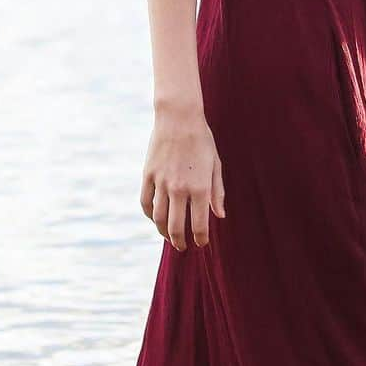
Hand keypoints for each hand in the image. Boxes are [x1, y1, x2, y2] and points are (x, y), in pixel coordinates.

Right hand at [140, 108, 225, 249]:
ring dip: (164, 232)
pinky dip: (149, 215)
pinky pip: (145, 202)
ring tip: (169, 237)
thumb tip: (220, 216)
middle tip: (183, 247)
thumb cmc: (202, 140)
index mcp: (200, 187)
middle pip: (176, 227)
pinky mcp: (148, 175)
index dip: (200, 239)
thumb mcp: (216, 165)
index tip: (201, 243)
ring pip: (159, 218)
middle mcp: (180, 189)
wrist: (179, 118)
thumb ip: (218, 192)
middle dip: (180, 242)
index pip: (200, 225)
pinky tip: (155, 219)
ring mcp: (162, 182)